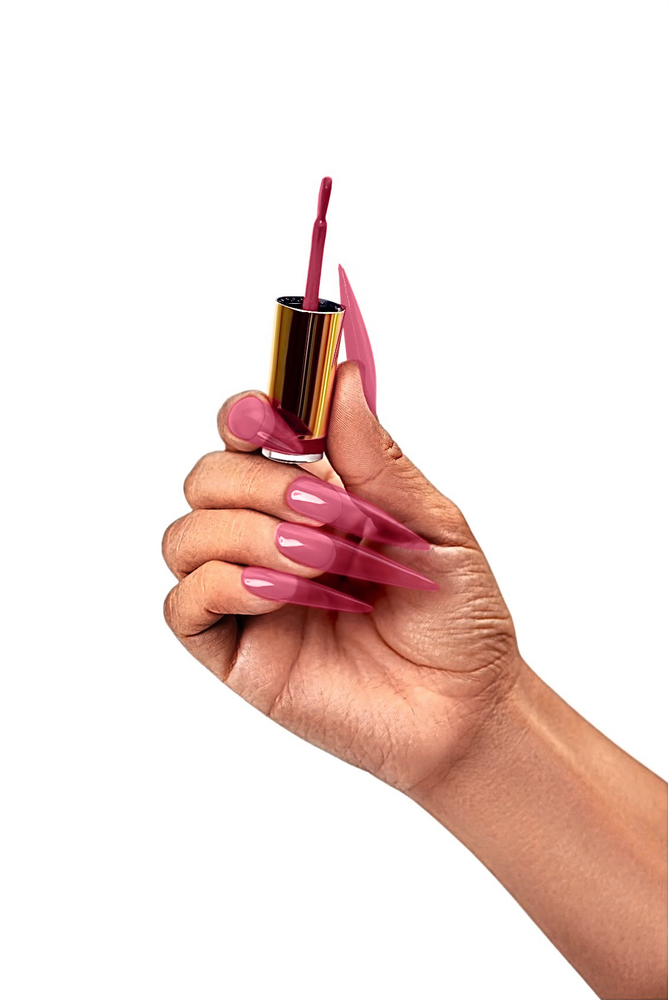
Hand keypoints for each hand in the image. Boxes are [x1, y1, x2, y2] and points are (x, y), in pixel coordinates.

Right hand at [162, 361, 522, 793]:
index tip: (274, 418)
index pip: (247, 435)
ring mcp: (248, 593)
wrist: (465, 708)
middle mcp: (270, 537)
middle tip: (330, 514)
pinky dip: (224, 584)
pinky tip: (282, 595)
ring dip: (248, 534)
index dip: (247, 414)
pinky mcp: (234, 649)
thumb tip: (340, 378)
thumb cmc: (456, 616)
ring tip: (320, 562)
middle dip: (260, 484)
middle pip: (207, 477)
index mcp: (314, 497)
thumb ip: (377, 459)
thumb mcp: (432, 524)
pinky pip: (184, 602)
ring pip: (185, 533)